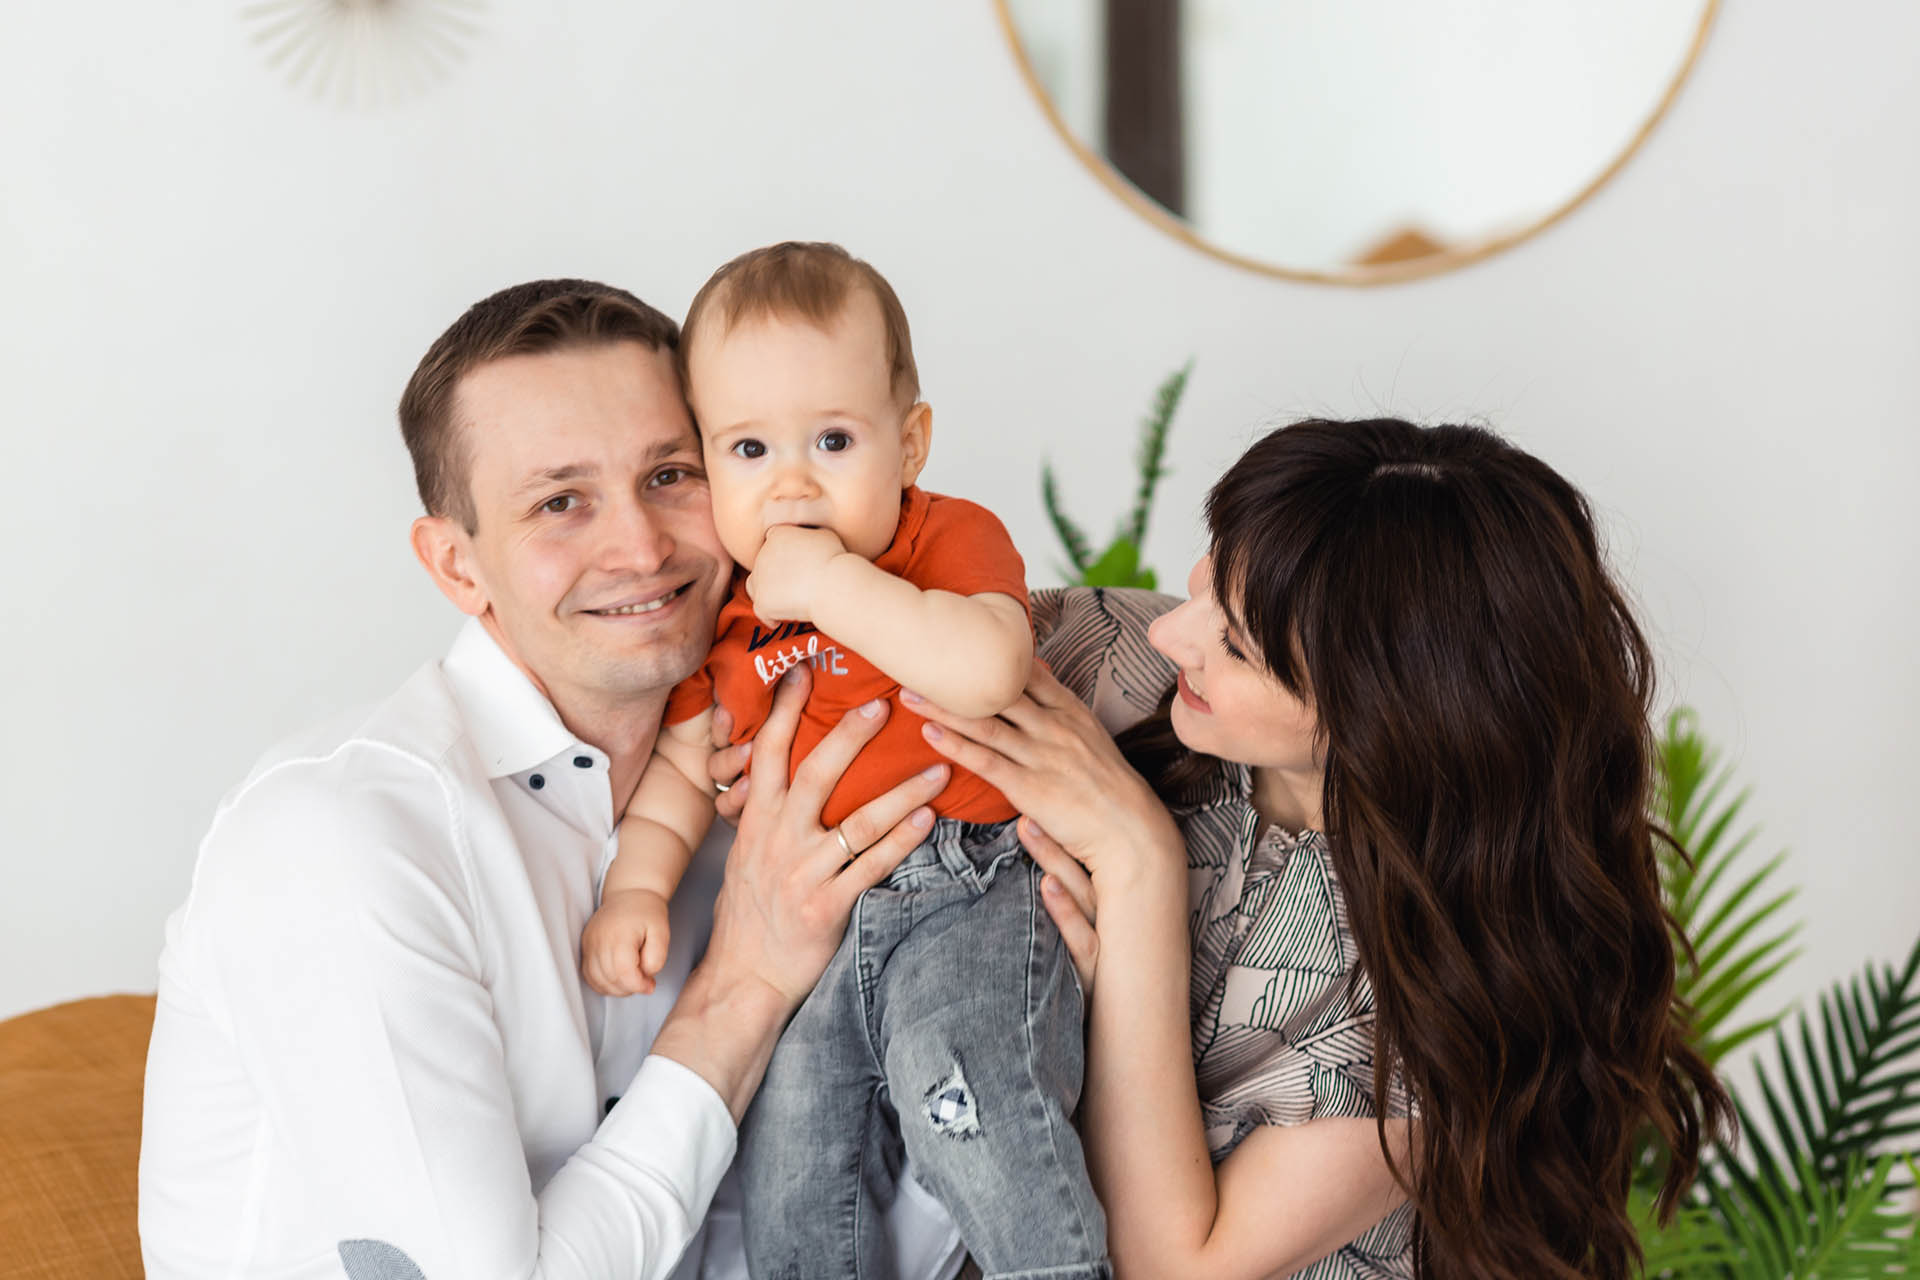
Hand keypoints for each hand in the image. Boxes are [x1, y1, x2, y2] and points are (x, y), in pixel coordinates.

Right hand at [581, 888, 672, 996]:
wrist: (629, 894)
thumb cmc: (647, 912)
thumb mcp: (662, 932)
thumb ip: (657, 957)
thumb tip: (645, 976)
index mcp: (620, 935)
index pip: (623, 971)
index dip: (638, 985)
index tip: (650, 985)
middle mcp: (600, 940)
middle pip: (610, 979)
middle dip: (630, 988)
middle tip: (644, 981)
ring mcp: (589, 943)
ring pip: (597, 981)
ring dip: (616, 988)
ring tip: (632, 979)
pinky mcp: (585, 946)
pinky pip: (588, 975)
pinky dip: (603, 984)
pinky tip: (618, 979)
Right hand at [704, 664, 950, 1007]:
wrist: (744, 976)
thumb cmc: (750, 910)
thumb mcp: (746, 851)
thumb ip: (766, 809)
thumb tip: (780, 765)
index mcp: (756, 818)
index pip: (768, 752)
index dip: (785, 710)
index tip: (804, 670)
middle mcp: (777, 838)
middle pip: (816, 773)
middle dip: (850, 735)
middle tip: (885, 703)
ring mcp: (802, 872)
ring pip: (858, 821)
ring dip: (902, 792)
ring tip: (940, 767)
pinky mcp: (825, 906)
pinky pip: (871, 867)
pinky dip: (902, 842)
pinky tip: (929, 820)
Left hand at [744, 525, 847, 623]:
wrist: (833, 585)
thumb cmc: (834, 560)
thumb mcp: (825, 535)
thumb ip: (810, 535)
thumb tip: (811, 539)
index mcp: (777, 535)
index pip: (772, 540)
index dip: (781, 551)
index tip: (794, 561)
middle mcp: (763, 554)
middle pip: (762, 563)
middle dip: (775, 573)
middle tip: (792, 585)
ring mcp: (760, 579)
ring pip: (754, 585)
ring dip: (765, 591)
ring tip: (781, 601)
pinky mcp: (762, 602)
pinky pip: (760, 611)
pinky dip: (770, 617)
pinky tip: (780, 621)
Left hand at [903, 664, 1184, 989]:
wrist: (1132, 832)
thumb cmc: (1108, 789)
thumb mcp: (1091, 737)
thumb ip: (1060, 709)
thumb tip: (1034, 678)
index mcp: (1070, 711)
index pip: (1024, 672)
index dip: (989, 654)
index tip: (957, 639)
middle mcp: (1055, 726)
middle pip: (997, 691)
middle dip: (956, 674)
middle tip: (918, 657)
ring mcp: (1043, 756)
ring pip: (984, 723)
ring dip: (943, 706)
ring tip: (910, 692)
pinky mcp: (1031, 788)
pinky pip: (986, 761)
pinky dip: (955, 745)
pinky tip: (930, 733)